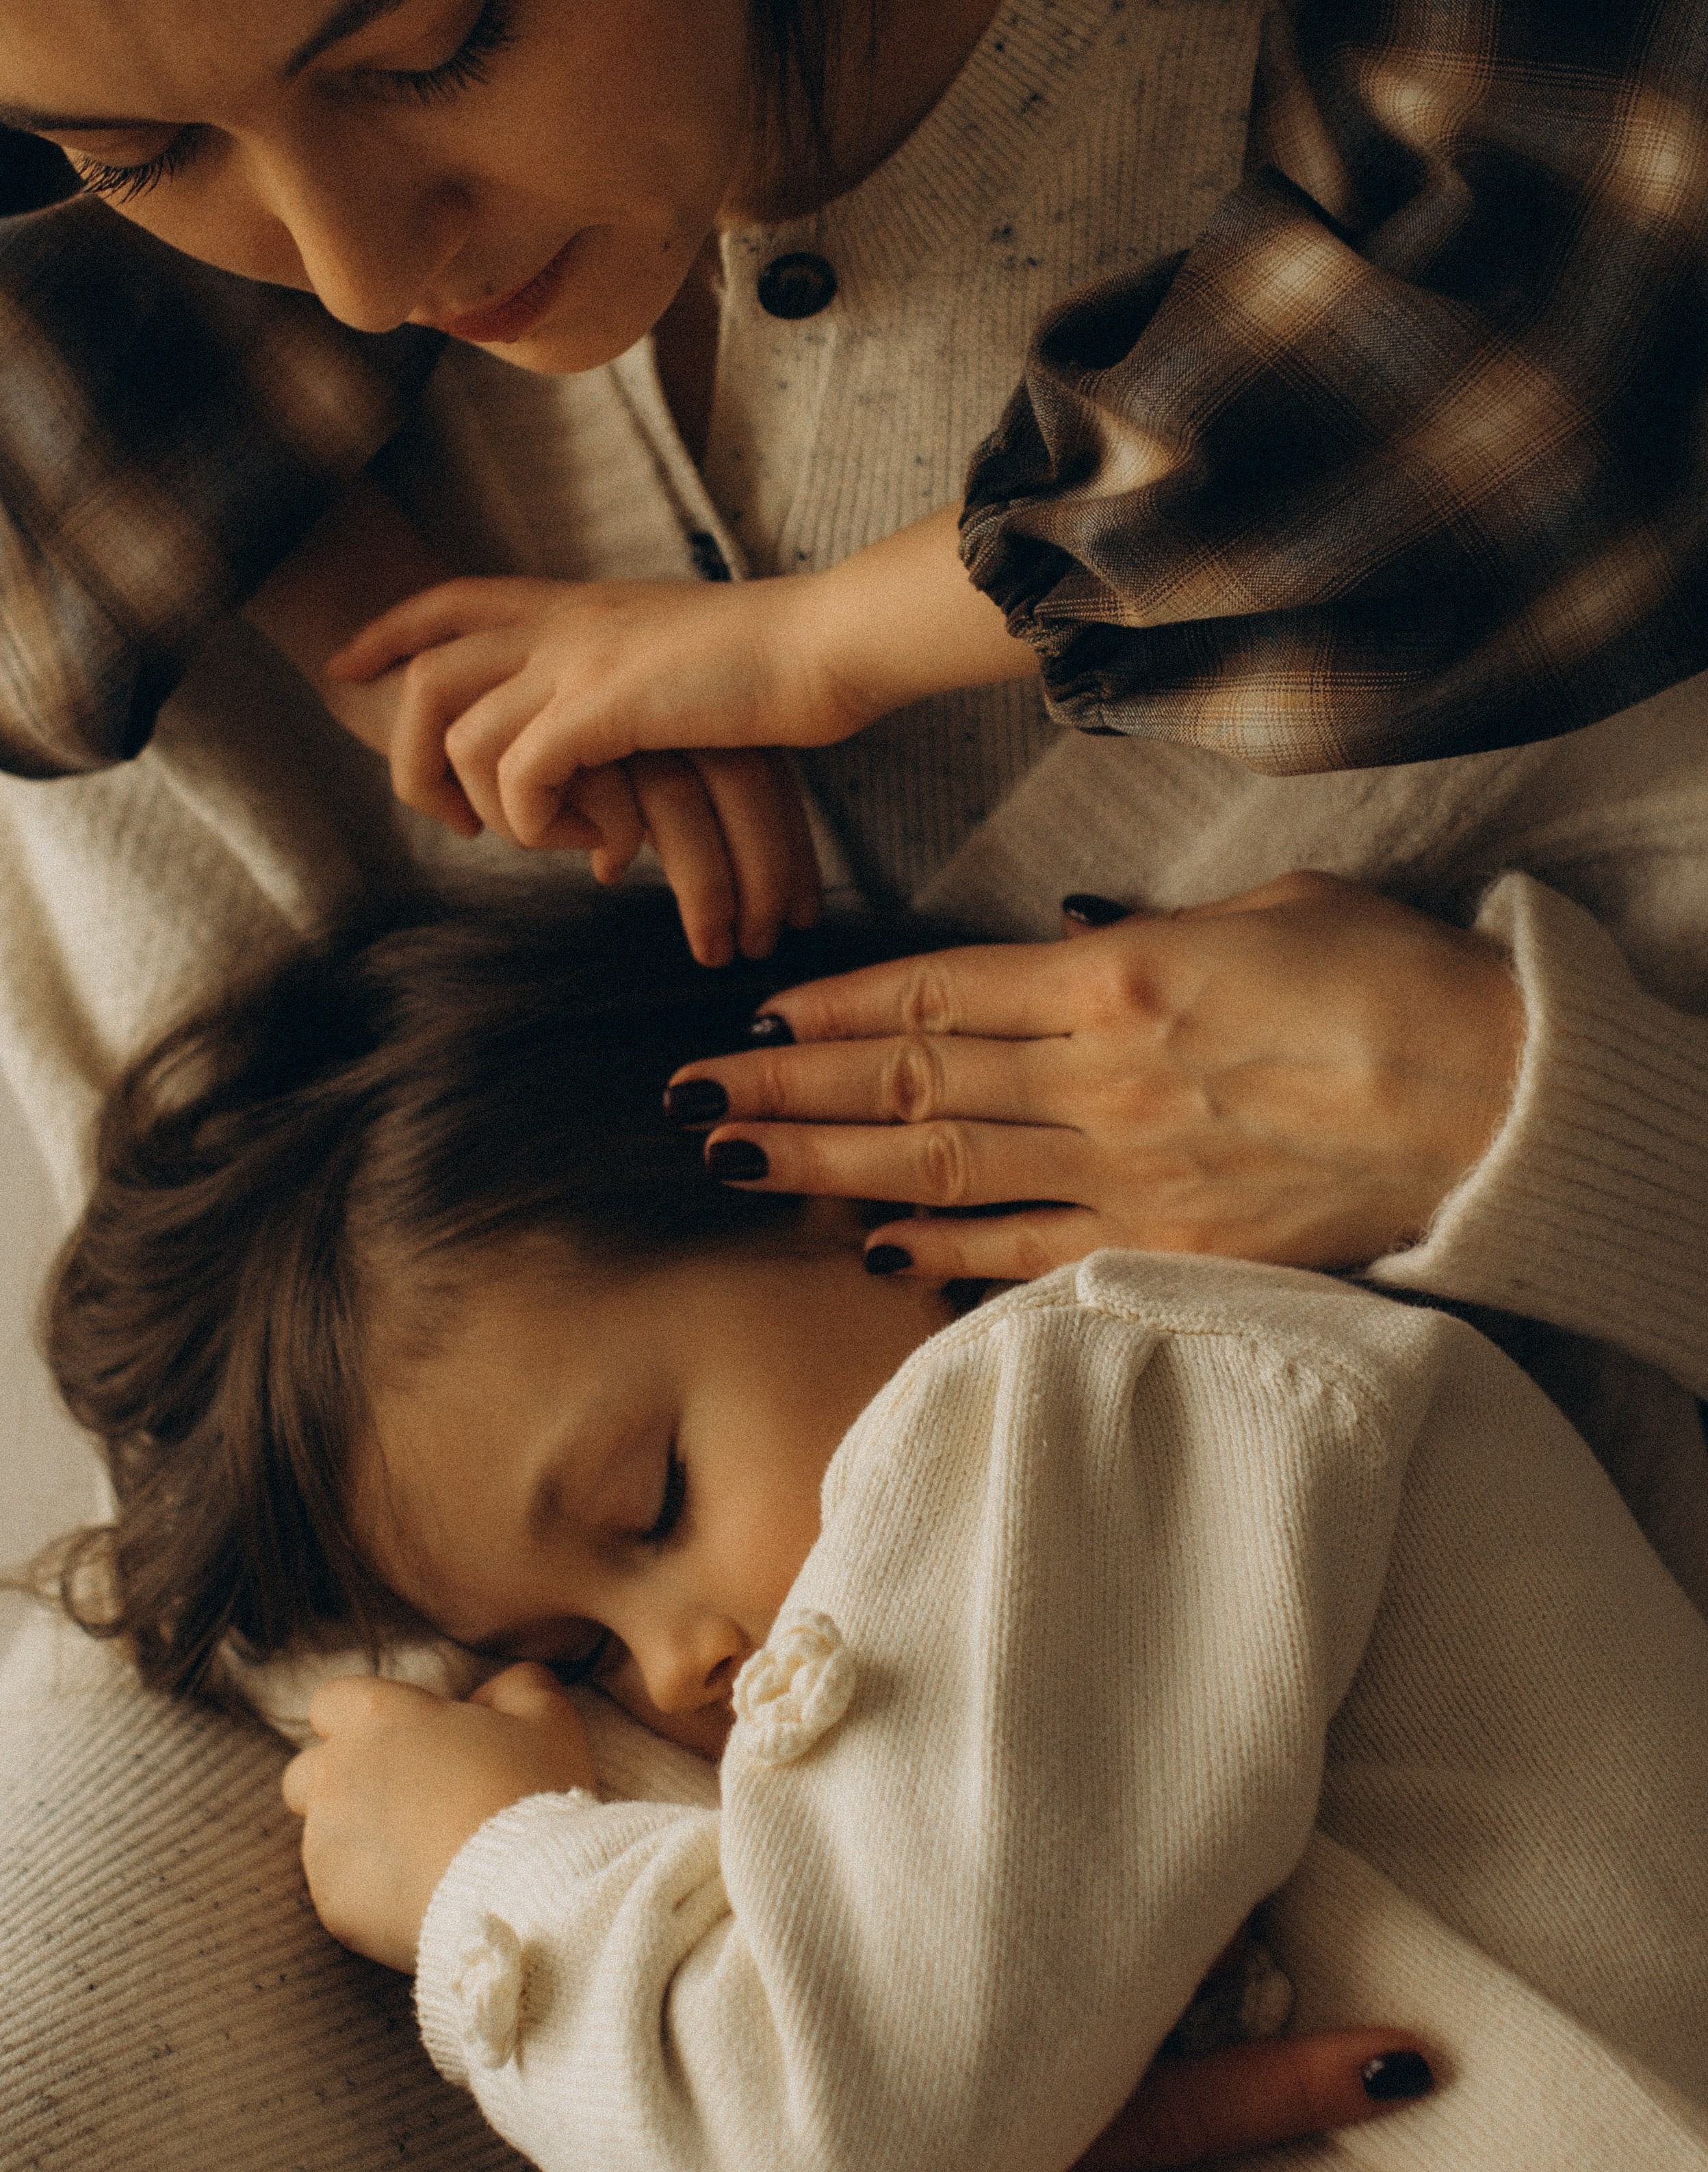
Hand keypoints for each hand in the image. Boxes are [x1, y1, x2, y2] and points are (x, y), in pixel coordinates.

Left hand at [280, 1663, 596, 1971]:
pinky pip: (340, 1890)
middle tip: (405, 1801)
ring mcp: (326, 1843)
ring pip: (322, 1834)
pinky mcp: (333, 1903)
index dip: (365, 1719)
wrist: (525, 1893)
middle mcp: (334, 1774)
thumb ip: (514, 1686)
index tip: (405, 1741)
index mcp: (377, 1717)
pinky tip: (420, 1895)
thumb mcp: (546, 1719)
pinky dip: (370, 1892)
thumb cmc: (532, 1795)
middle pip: (306, 1771)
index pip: (332, 1702)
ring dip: (359, 1839)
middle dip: (341, 1781)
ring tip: (423, 1857)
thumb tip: (488, 1695)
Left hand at [327, 574, 834, 963]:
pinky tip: (594, 848)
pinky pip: (521, 774)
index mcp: (577, 605)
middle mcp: (563, 622)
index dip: (389, 631)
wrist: (824, 643)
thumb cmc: (774, 663)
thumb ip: (622, 691)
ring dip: (493, 809)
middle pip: (427, 669)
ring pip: (465, 735)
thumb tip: (602, 761)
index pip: (453, 599)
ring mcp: (579, 659)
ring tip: (549, 845)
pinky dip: (540, 824)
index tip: (347, 664)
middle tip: (446, 821)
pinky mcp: (604, 705)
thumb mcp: (674, 664)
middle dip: (407, 749)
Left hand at [668, 870, 1525, 1272]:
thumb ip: (1145, 933)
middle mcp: (1093, 1078)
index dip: (828, 1005)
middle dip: (783, 1089)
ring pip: (936, 1164)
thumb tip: (1060, 938)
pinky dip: (940, 1252)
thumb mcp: (1266, 911)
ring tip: (730, 1164)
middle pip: (903, 1079)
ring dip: (823, 1164)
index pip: (932, 990)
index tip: (752, 1014)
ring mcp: (1121, 1171)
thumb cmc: (1393, 983)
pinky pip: (1023, 1253)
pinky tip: (865, 1248)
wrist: (1494, 1105)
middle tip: (683, 1100)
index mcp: (1113, 977)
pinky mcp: (1162, 1244)